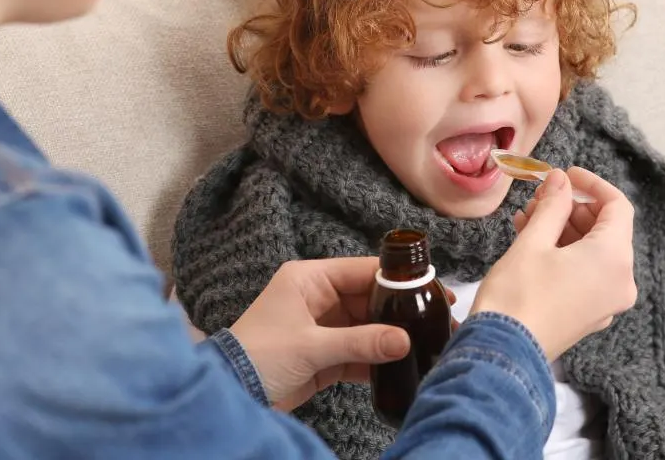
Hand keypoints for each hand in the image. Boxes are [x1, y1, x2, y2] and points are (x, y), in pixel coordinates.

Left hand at [228, 256, 410, 411]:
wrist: (229, 395)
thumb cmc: (260, 356)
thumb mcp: (311, 347)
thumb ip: (361, 342)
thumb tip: (405, 340)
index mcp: (309, 280)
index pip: (361, 271)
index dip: (395, 278)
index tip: (428, 286)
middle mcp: (317, 298)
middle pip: (368, 298)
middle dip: (398, 310)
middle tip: (435, 315)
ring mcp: (321, 327)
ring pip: (366, 326)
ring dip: (390, 336)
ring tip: (426, 340)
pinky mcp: (323, 355)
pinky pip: (357, 351)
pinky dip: (376, 358)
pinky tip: (402, 364)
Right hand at [472, 167, 636, 361]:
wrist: (503, 354)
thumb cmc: (518, 294)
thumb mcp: (534, 241)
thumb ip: (553, 205)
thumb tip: (561, 180)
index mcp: (614, 259)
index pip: (617, 206)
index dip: (592, 184)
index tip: (564, 175)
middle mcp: (621, 281)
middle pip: (607, 229)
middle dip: (573, 208)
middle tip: (539, 197)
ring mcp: (608, 302)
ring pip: (595, 251)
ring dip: (565, 229)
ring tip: (529, 217)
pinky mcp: (591, 315)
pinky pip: (588, 273)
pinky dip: (567, 253)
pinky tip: (533, 240)